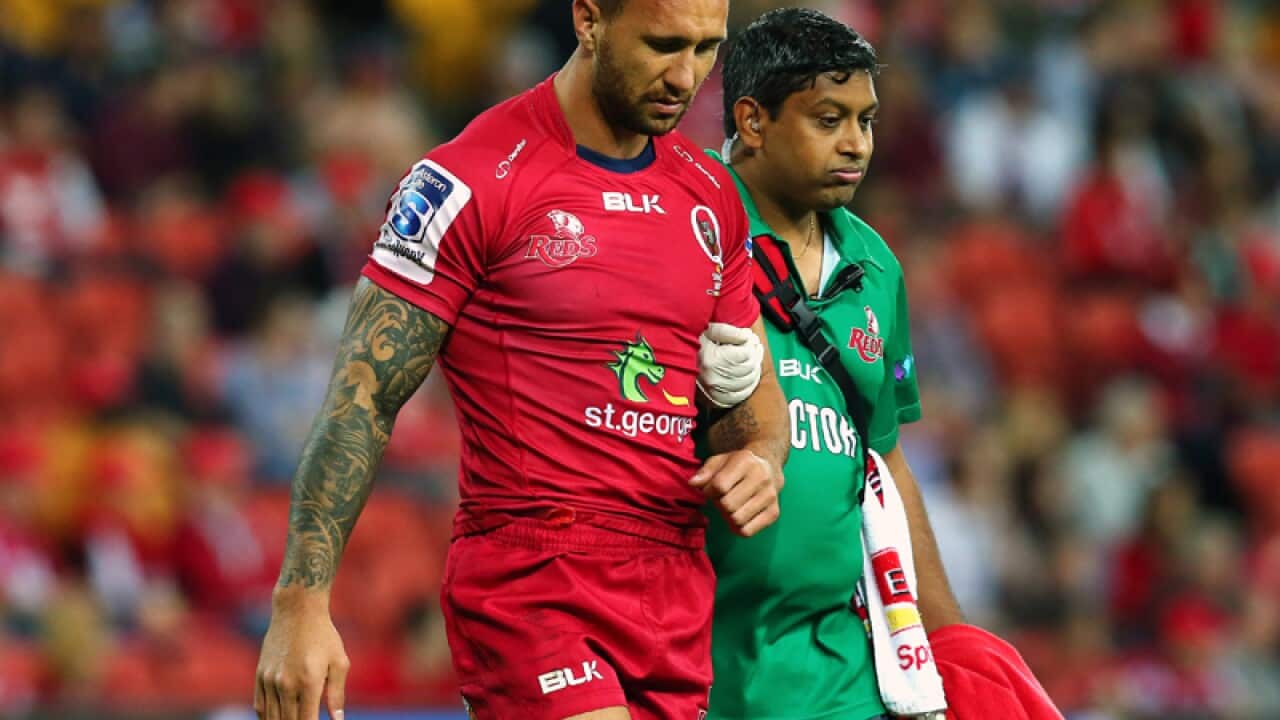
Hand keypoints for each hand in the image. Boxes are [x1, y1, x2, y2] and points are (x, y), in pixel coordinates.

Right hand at [255, 593, 349, 719]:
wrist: (297, 610)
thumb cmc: (324, 635)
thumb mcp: (339, 662)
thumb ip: (337, 694)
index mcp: (309, 682)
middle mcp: (286, 684)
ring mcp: (270, 680)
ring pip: (271, 717)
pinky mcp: (260, 675)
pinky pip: (259, 705)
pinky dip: (267, 717)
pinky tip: (276, 718)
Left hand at [691, 449, 782, 536]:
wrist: (768, 468)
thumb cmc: (738, 466)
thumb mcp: (719, 461)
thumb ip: (705, 472)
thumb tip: (693, 484)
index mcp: (745, 461)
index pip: (719, 486)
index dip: (709, 491)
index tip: (711, 490)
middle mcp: (761, 478)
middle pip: (727, 505)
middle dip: (719, 505)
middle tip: (722, 499)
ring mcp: (769, 496)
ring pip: (736, 520)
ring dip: (727, 517)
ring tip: (731, 507)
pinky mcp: (774, 513)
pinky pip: (747, 531)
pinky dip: (737, 528)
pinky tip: (738, 516)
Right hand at [697, 322, 763, 407]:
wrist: (672, 362)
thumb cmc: (691, 343)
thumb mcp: (706, 330)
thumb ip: (728, 331)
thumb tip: (747, 336)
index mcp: (712, 360)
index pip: (745, 354)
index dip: (752, 344)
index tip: (751, 337)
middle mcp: (714, 379)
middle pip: (749, 368)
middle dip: (756, 355)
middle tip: (755, 346)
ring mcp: (715, 392)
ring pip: (748, 383)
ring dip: (755, 369)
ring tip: (754, 358)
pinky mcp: (716, 400)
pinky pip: (740, 396)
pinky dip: (749, 386)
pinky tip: (750, 375)